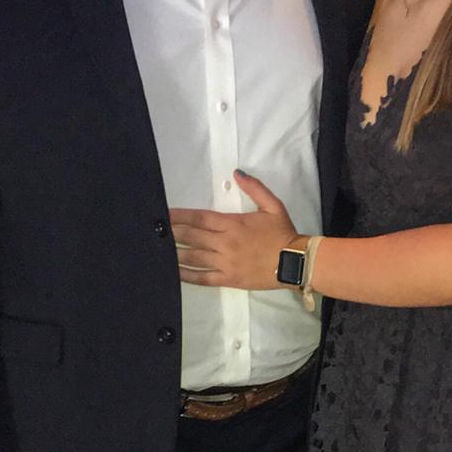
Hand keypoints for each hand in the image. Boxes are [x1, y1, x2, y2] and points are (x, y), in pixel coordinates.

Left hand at [171, 170, 295, 289]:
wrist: (295, 261)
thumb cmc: (283, 233)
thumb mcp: (273, 205)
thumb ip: (255, 188)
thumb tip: (236, 173)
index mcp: (233, 223)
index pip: (200, 218)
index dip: (180, 216)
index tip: (165, 214)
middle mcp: (225, 242)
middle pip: (192, 236)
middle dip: (172, 233)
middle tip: (155, 231)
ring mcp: (225, 262)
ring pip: (194, 257)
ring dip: (176, 252)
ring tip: (159, 249)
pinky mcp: (228, 279)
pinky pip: (203, 277)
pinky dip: (188, 276)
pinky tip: (175, 272)